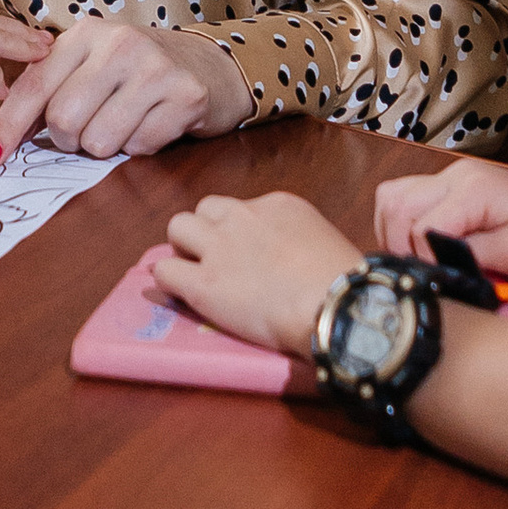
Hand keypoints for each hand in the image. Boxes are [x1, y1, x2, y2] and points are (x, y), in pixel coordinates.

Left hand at [0, 21, 245, 164]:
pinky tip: (152, 123)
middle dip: (69, 140)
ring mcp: (155, 68)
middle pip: (64, 120)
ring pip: (99, 140)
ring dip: (106, 145)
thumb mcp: (88, 68)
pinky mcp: (185, 96)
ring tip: (124, 122)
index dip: (9, 126)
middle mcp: (119, 44)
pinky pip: (139, 147)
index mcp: (86, 33)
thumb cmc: (136, 72)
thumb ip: (43, 97)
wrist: (208, 64)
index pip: (34, 86)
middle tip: (88, 129)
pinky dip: (140, 146)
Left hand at [151, 191, 360, 355]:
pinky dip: (169, 281)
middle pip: (205, 209)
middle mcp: (242, 217)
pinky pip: (163, 270)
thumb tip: (287, 256)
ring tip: (196, 271)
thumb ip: (296, 237)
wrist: (336, 304)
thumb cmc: (344, 281)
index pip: (240, 206)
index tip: (250, 253)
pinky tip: (183, 293)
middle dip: (207, 231)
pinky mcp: (202, 284)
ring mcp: (219, 248)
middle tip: (219, 259)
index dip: (240, 231)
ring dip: (184, 247)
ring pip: (177, 227)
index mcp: (276, 204)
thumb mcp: (322, 238)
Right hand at [371, 155, 507, 277]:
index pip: (418, 225)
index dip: (421, 259)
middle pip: (396, 203)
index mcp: (473, 189)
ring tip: (418, 261)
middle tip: (423, 273)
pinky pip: (410, 198)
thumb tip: (427, 266)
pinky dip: (405, 224)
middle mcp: (457, 174)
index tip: (441, 281)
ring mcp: (454, 176)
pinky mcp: (455, 186)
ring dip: (396, 231)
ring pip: (395, 197)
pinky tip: (422, 248)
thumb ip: (465, 258)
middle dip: (399, 244)